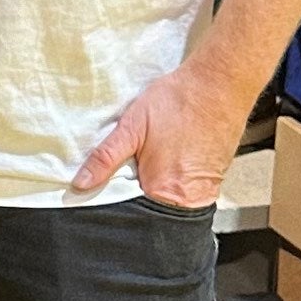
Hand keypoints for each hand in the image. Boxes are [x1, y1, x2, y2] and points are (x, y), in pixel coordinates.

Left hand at [72, 59, 250, 206]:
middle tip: (135, 169)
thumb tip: (81, 183)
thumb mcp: (131, 127)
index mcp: (165, 191)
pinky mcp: (215, 181)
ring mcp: (206, 191)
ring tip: (154, 161)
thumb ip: (105, 158)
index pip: (135, 215)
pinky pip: (189, 192)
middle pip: (154, 212)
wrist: (218, 84)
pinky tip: (170, 159)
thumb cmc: (176, 101)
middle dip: (138, 196)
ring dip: (157, 187)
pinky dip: (175, 181)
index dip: (120, 203)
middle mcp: (190, 198)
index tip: (109, 190)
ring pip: (171, 202)